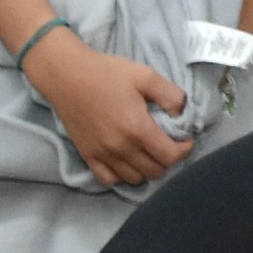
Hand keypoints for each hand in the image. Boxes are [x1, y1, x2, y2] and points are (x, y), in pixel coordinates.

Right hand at [28, 29, 192, 186]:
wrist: (66, 75)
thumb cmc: (107, 73)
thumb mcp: (146, 75)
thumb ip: (171, 95)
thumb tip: (184, 113)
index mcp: (137, 129)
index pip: (170, 156)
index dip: (184, 150)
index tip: (186, 139)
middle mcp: (120, 148)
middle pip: (154, 171)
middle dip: (168, 159)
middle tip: (168, 144)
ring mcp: (102, 155)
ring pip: (134, 178)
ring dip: (147, 169)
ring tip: (149, 152)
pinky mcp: (87, 156)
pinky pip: (109, 180)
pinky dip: (122, 176)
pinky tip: (127, 162)